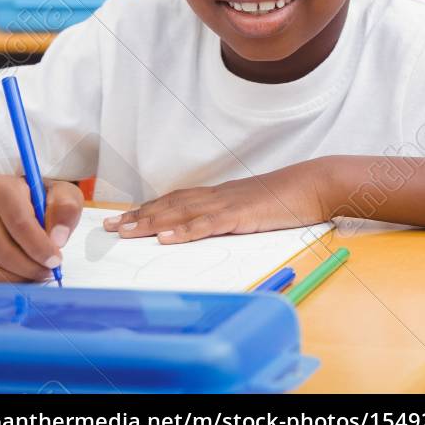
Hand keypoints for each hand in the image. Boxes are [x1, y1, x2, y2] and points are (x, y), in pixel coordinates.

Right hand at [0, 175, 82, 281]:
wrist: (6, 200)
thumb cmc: (39, 199)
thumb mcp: (61, 194)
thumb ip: (66, 210)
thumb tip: (58, 239)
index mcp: (1, 188)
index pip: (19, 223)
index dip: (39, 246)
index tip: (56, 260)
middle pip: (3, 250)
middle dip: (31, 267)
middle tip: (50, 270)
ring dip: (19, 278)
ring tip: (38, 272)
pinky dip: (6, 282)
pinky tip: (23, 274)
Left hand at [103, 161, 327, 243]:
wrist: (314, 185)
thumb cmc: (288, 199)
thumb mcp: (253, 208)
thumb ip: (230, 217)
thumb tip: (211, 228)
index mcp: (218, 196)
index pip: (175, 201)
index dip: (147, 209)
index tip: (123, 218)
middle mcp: (217, 196)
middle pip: (169, 205)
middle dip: (138, 216)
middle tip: (110, 227)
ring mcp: (228, 205)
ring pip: (181, 213)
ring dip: (151, 223)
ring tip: (126, 233)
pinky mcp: (241, 215)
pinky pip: (207, 224)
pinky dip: (184, 232)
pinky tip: (166, 239)